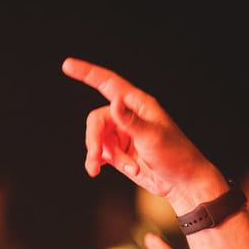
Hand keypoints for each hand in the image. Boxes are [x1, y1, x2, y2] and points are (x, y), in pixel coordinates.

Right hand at [61, 58, 225, 211]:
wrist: (181, 183)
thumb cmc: (175, 155)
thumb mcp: (153, 137)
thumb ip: (130, 121)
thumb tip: (114, 103)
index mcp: (138, 104)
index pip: (108, 83)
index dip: (87, 73)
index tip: (67, 65)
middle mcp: (127, 116)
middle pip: (96, 119)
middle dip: (94, 140)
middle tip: (96, 159)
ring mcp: (122, 134)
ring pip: (96, 139)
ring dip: (100, 155)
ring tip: (116, 168)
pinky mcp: (119, 152)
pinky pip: (99, 153)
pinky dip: (98, 162)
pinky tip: (100, 171)